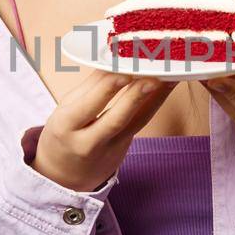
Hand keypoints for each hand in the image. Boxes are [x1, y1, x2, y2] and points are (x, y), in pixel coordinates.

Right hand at [30, 69, 175, 191]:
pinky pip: (142, 123)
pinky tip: (167, 87)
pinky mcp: (126, 149)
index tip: (124, 70)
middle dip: (136, 96)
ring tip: (170, 77)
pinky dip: (155, 103)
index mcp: (66, 127)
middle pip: (115, 118)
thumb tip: (113, 59)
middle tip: (153, 75)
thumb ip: (90, 86)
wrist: (65, 175)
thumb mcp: (65, 109)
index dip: (107, 88)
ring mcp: (110, 149)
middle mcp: (89, 142)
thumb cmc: (64, 133)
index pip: (88, 106)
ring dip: (155, 98)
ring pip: (136, 122)